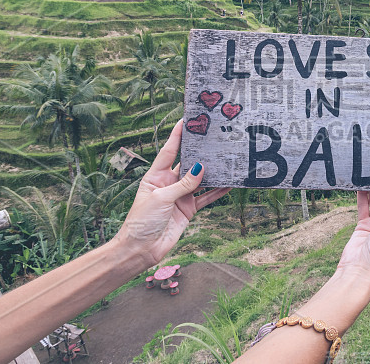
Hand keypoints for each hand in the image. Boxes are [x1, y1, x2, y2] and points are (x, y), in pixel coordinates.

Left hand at [113, 120, 230, 267]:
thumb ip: (183, 184)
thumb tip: (201, 169)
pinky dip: (217, 192)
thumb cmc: (142, 221)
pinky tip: (229, 184)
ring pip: (200, 180)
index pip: (168, 151)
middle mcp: (169, 183)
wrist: (141, 249)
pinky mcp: (188, 209)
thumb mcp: (161, 198)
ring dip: (212, 172)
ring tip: (227, 160)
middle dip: (200, 152)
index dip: (177, 136)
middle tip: (214, 139)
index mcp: (156, 176)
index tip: (187, 120)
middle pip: (187, 163)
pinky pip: (206, 197)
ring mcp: (180, 196)